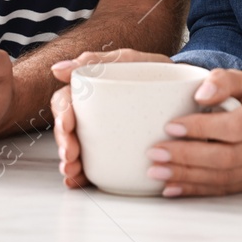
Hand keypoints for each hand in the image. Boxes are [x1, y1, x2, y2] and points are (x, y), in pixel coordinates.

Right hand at [49, 49, 171, 187]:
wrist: (184, 88)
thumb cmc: (151, 70)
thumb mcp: (126, 60)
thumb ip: (96, 61)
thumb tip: (58, 70)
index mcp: (88, 91)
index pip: (65, 101)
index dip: (61, 114)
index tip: (67, 125)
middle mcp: (91, 114)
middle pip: (67, 129)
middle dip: (64, 143)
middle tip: (69, 155)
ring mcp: (102, 133)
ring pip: (77, 149)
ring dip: (69, 162)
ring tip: (72, 172)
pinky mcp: (116, 151)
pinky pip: (96, 165)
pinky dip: (84, 174)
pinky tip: (78, 181)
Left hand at [144, 68, 241, 196]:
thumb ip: (223, 80)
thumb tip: (200, 94)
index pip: (233, 127)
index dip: (201, 129)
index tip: (170, 126)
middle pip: (225, 158)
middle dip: (186, 157)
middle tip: (155, 152)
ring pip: (222, 178)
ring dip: (186, 177)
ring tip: (156, 171)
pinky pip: (223, 189)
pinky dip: (196, 190)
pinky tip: (172, 187)